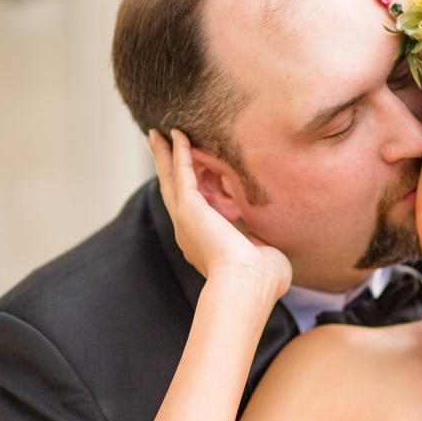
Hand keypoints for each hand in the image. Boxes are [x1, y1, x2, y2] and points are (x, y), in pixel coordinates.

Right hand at [146, 128, 289, 305]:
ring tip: (156, 134)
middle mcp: (188, 231)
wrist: (248, 286)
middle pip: (171, 190)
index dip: (188, 188)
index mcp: (204, 244)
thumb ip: (259, 244)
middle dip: (164, 166)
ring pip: (169, 179)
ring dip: (164, 154)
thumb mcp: (261, 255)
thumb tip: (264, 241)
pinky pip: (182, 174)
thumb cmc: (262, 281)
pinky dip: (179, 152)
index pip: (194, 209)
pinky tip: (178, 134)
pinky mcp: (189, 209)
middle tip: (156, 144)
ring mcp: (185, 220)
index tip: (185, 173)